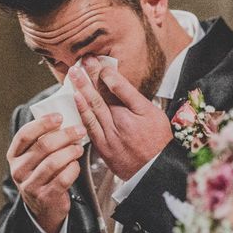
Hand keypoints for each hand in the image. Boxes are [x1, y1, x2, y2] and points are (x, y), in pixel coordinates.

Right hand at [7, 114, 85, 232]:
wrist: (44, 206)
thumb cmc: (43, 173)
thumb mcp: (37, 156)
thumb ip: (45, 138)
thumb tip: (66, 114)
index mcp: (14, 155)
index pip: (25, 134)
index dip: (43, 123)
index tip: (60, 116)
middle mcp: (18, 170)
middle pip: (43, 146)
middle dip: (65, 135)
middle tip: (80, 130)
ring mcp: (30, 185)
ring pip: (53, 162)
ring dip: (70, 151)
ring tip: (79, 148)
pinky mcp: (44, 197)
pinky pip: (62, 178)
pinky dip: (73, 169)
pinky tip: (76, 165)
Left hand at [69, 56, 172, 179]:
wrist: (156, 171)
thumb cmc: (158, 141)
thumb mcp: (153, 113)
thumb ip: (132, 96)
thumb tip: (115, 81)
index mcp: (134, 114)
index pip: (115, 87)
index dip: (103, 72)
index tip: (96, 61)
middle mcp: (119, 124)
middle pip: (100, 96)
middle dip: (88, 77)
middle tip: (80, 63)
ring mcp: (109, 137)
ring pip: (92, 109)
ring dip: (81, 91)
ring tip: (74, 76)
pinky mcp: (103, 148)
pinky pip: (89, 127)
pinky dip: (82, 112)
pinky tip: (76, 101)